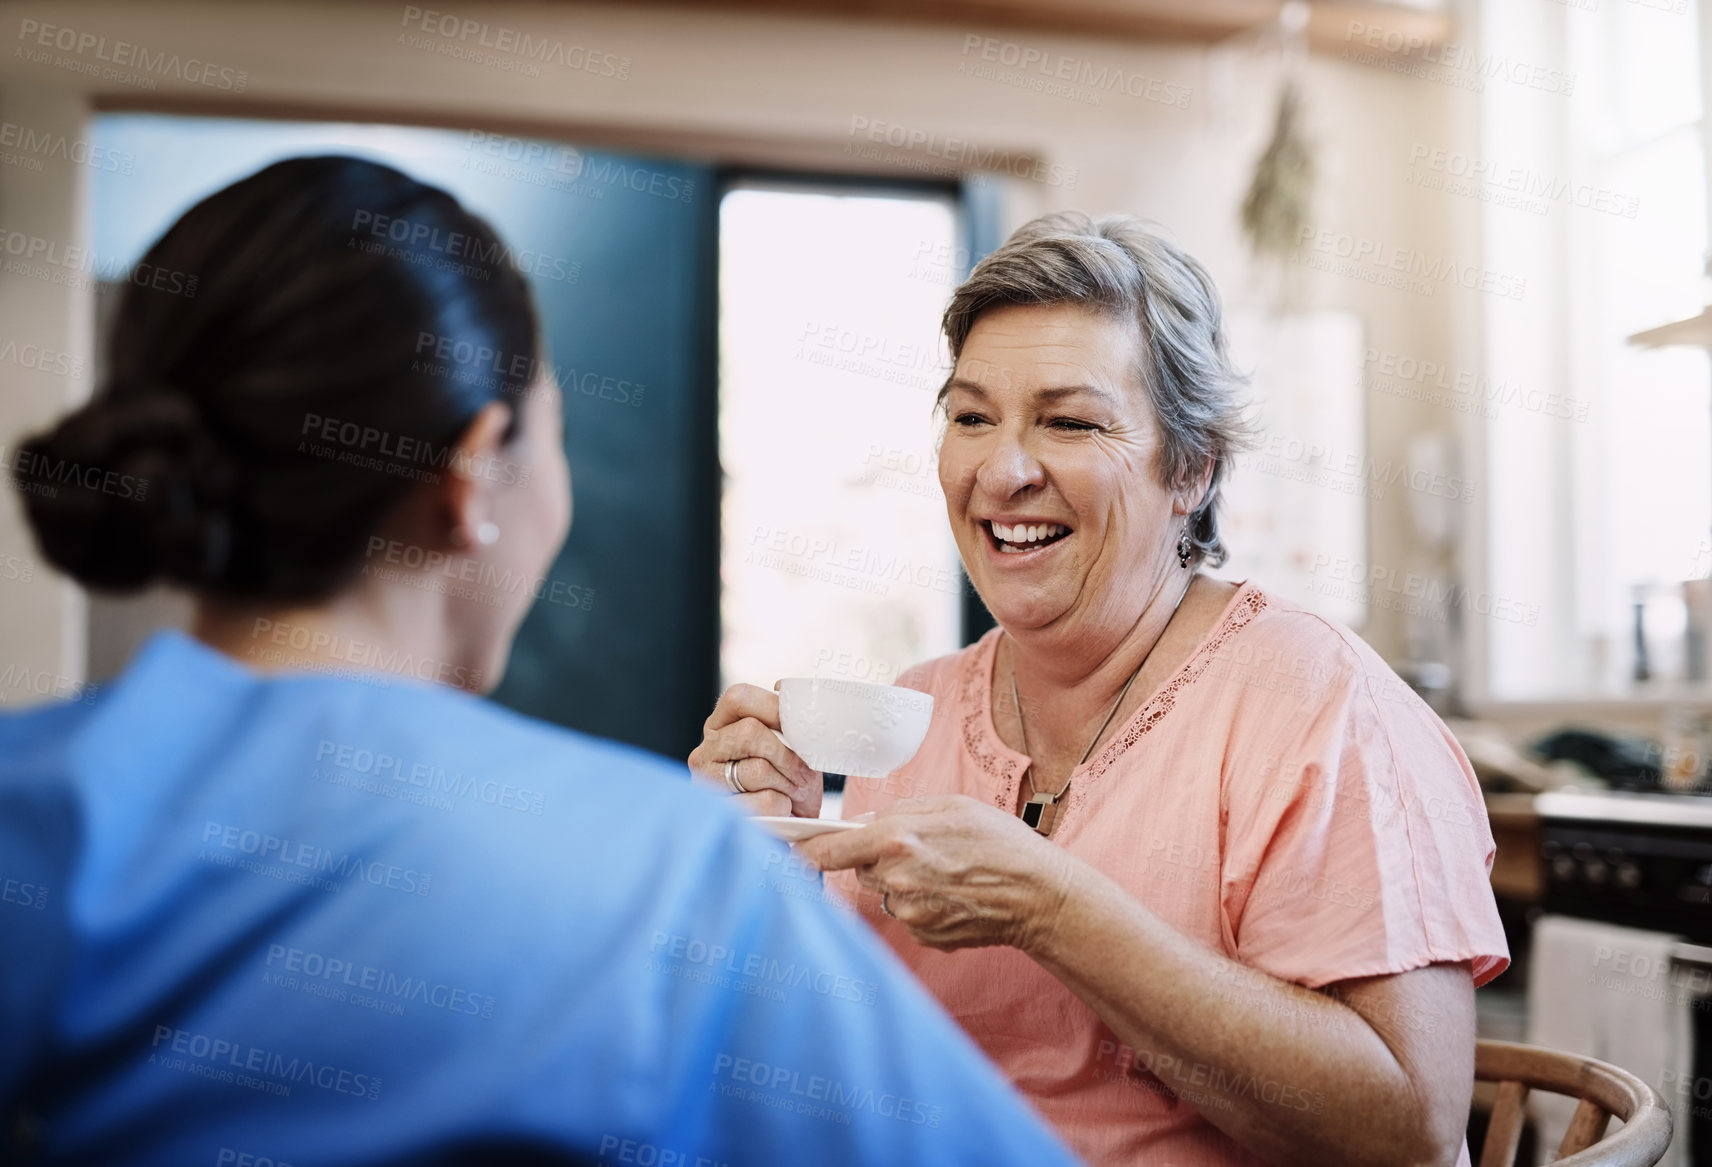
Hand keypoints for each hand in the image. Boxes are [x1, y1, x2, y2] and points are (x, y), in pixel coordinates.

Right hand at [688, 682, 821, 817]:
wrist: (791, 831)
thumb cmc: (791, 784)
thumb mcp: (793, 747)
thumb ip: (786, 719)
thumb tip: (781, 688)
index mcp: (722, 726)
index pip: (738, 698)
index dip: (775, 709)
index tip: (802, 729)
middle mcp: (706, 752)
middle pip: (749, 732)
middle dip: (787, 755)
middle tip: (804, 774)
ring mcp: (706, 784)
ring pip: (757, 770)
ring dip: (789, 784)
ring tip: (793, 795)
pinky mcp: (720, 814)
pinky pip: (763, 801)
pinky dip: (783, 807)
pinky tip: (780, 812)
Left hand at [795, 795, 1075, 952]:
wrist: (1039, 894)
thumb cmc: (1000, 841)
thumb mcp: (950, 806)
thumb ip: (899, 813)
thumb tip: (861, 824)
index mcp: (896, 840)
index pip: (826, 852)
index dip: (803, 853)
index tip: (788, 853)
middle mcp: (896, 881)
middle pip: (859, 870)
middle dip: (876, 859)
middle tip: (918, 849)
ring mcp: (909, 914)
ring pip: (885, 894)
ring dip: (902, 883)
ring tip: (946, 872)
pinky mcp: (924, 936)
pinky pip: (907, 915)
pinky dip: (922, 904)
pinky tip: (953, 894)